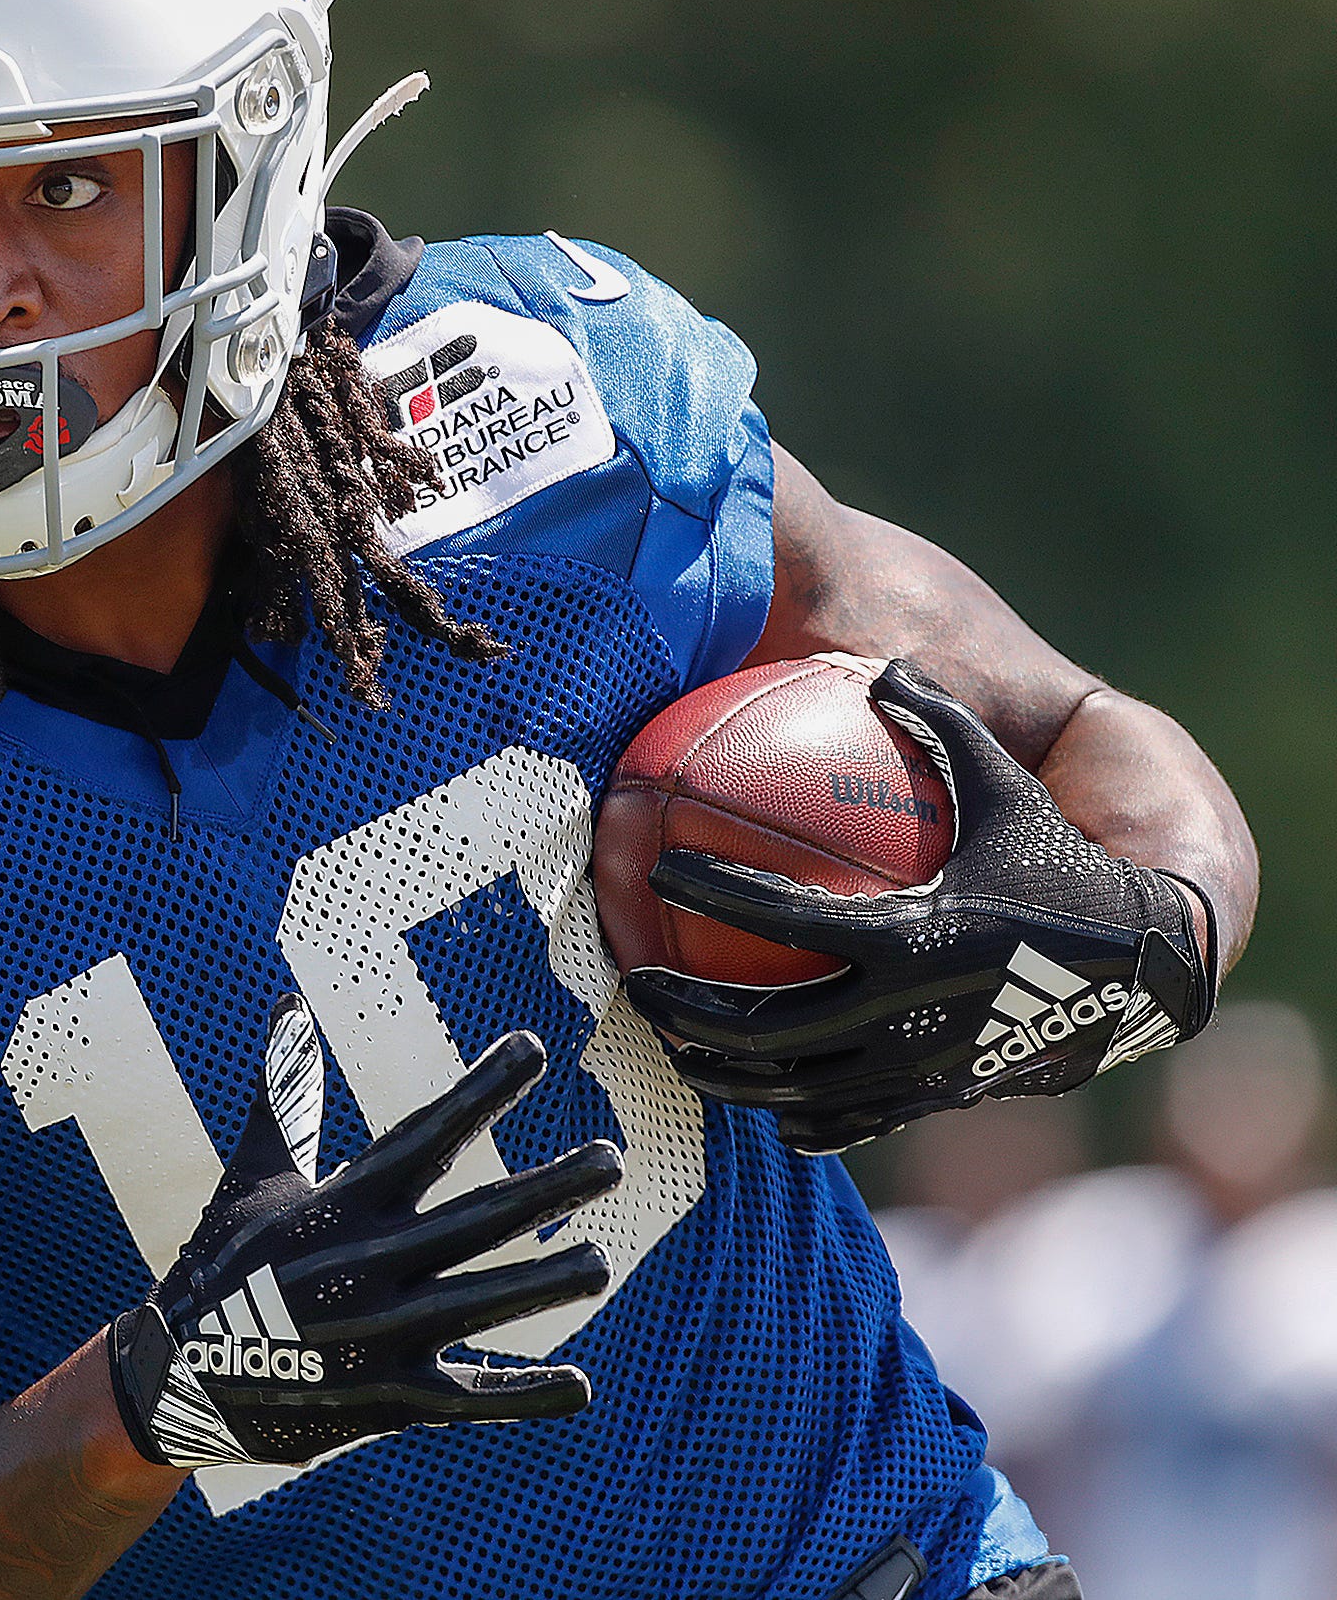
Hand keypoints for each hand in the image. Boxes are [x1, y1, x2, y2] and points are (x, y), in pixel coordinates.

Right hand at [108, 997, 621, 1468]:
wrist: (178, 1375)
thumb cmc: (224, 1262)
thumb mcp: (252, 1175)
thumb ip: (283, 1092)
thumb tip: (285, 1005)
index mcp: (339, 1203)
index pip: (423, 1136)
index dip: (478, 1091)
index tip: (533, 1047)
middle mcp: (364, 1264)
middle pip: (471, 1221)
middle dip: (545, 1191)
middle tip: (612, 1161)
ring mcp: (377, 1334)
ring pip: (475, 1304)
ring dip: (541, 1284)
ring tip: (602, 1262)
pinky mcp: (384, 1397)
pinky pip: (465, 1399)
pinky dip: (522, 1396)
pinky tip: (580, 1388)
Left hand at [624, 659, 1216, 1153]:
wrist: (1150, 969)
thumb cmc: (1068, 867)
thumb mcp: (1010, 790)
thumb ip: (943, 726)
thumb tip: (885, 663)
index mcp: (912, 933)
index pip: (781, 917)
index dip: (710, 891)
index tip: (657, 869)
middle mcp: (906, 1013)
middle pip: (762, 1027)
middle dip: (684, 1010)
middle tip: (633, 980)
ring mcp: (917, 1068)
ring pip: (792, 1088)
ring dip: (722, 1072)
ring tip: (675, 1046)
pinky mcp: (935, 1100)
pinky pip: (848, 1120)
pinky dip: (796, 1114)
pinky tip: (757, 1100)